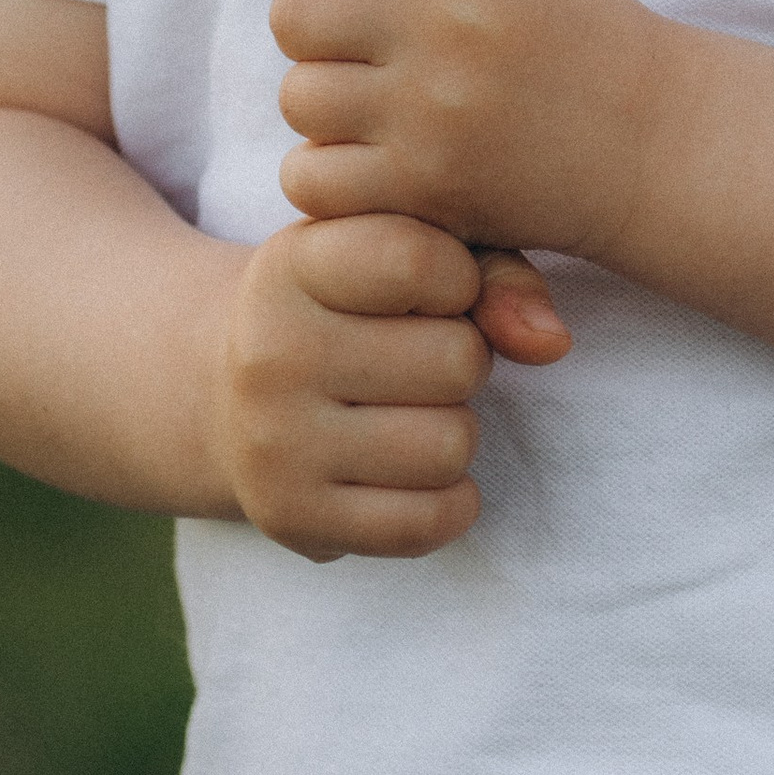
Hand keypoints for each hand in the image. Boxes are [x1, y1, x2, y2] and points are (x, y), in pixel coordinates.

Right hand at [211, 207, 544, 561]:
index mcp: (291, 264)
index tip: (438, 291)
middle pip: (456, 361)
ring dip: (456, 430)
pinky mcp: (291, 519)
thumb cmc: (348, 307)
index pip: (415, 259)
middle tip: (421, 360)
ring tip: (413, 412)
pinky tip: (417, 472)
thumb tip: (552, 342)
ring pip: (451, 445)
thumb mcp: (399, 251)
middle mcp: (269, 352)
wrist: (221, 392)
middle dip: (465, 359)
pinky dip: (448, 501)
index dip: (459, 278)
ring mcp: (274, 443)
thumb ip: (489, 268)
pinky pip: (428, 523)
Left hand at [229, 0, 674, 278]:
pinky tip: (384, 159)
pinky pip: (309, 175)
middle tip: (377, 45)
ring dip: (330, 104)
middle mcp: (442, 16)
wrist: (652, 138)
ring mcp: (431, 107)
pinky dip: (334, 173)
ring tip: (391, 104)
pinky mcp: (426, 186)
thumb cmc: (562, 28)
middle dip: (321, 29)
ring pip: (298, 96)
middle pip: (293, 11)